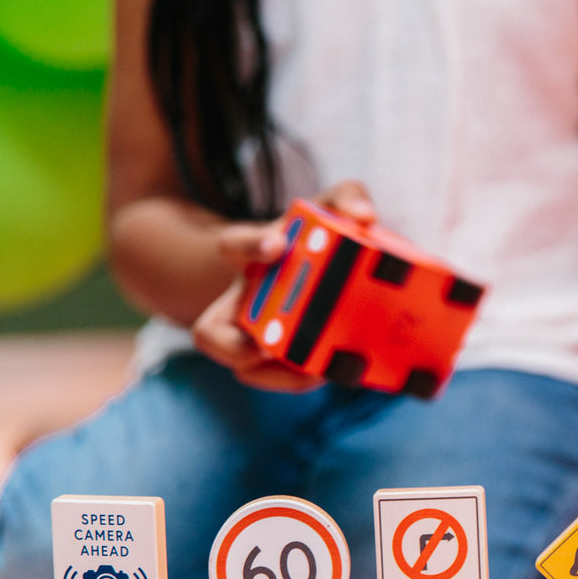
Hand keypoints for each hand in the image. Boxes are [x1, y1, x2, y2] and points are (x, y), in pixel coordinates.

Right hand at [192, 181, 378, 391]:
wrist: (314, 266)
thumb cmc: (317, 235)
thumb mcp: (330, 208)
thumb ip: (347, 198)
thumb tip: (365, 217)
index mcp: (255, 255)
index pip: (233, 245)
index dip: (249, 246)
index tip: (276, 247)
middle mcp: (244, 299)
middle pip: (212, 332)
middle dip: (235, 346)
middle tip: (266, 347)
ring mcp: (258, 333)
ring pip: (244, 369)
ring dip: (277, 375)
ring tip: (316, 371)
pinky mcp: (280, 360)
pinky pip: (278, 379)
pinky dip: (301, 380)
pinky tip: (331, 372)